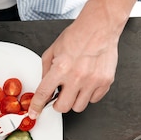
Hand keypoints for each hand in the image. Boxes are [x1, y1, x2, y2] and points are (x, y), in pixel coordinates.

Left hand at [28, 0, 119, 118]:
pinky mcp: (105, 82)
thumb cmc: (78, 36)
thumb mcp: (53, 50)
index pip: (44, 94)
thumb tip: (44, 87)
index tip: (35, 112)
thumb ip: (46, 70)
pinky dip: (89, 95)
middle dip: (58, 104)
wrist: (100, 27)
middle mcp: (77, 77)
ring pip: (79, 107)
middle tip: (60, 96)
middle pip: (63, 107)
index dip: (37, 106)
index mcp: (60, 68)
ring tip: (75, 87)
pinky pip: (93, 100)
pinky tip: (87, 83)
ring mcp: (92, 81)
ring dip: (74, 100)